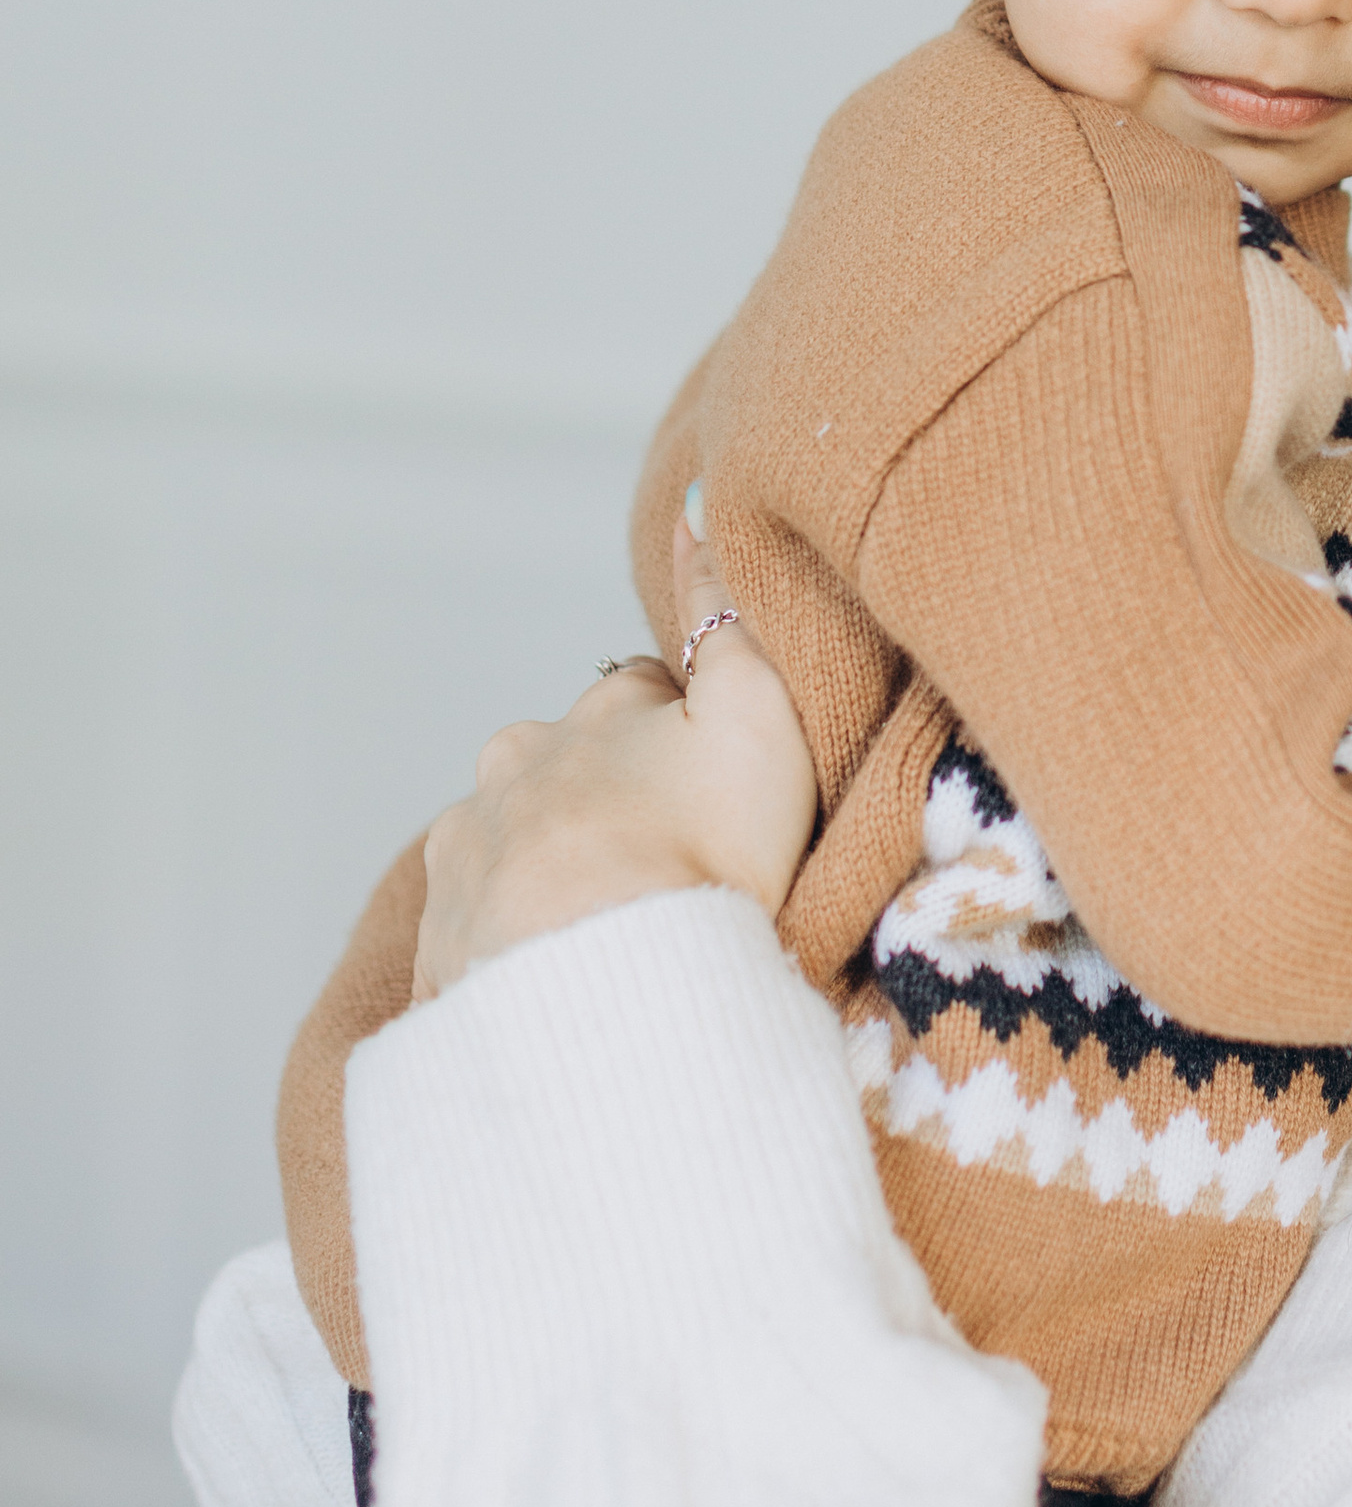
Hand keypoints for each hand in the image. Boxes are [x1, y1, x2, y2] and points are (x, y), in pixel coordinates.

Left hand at [413, 519, 818, 997]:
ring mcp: (463, 863)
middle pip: (563, 770)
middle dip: (603, 804)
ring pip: (511, 849)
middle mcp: (508, 774)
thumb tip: (694, 505)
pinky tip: (565, 984)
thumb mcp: (757, 716)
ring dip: (551, 877)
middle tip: (668, 873)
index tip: (716, 790)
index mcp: (587, 717)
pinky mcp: (439, 952)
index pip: (640, 697)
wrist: (611, 1001)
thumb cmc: (704, 861)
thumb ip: (728, 609)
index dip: (685, 738)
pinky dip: (516, 950)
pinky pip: (482, 938)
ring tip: (616, 939)